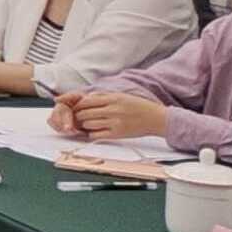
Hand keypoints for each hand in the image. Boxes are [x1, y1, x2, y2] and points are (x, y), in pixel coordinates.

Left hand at [54, 91, 170, 140]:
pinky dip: (91, 133)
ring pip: (89, 124)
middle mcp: (113, 110)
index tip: (76, 108)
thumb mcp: (122, 96)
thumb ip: (104, 97)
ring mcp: (115, 123)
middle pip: (85, 113)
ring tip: (86, 124)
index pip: (87, 101)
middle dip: (78, 116)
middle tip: (77, 117)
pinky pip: (96, 135)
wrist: (156, 118)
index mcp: (114, 99)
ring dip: (84, 125)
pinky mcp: (117, 134)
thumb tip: (86, 98)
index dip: (78, 105)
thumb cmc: (139, 106)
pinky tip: (94, 131)